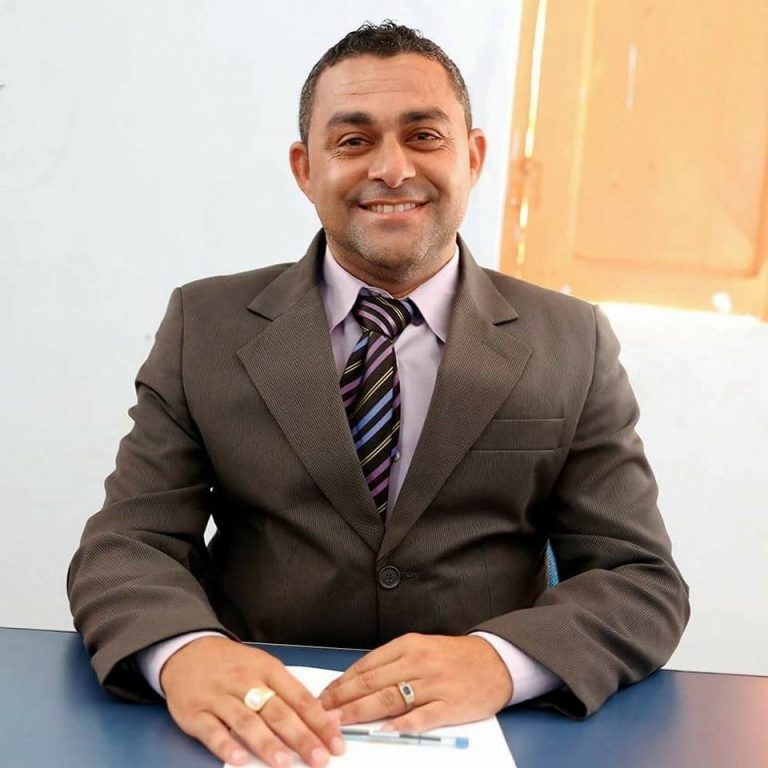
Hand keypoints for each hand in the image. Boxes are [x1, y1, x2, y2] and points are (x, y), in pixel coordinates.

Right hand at [160, 636, 344, 766]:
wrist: (187, 651)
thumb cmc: (232, 665)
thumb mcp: (263, 668)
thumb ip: (290, 693)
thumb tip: (324, 719)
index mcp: (267, 669)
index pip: (298, 697)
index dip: (318, 721)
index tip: (334, 742)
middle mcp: (245, 681)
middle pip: (277, 711)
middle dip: (300, 737)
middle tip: (318, 758)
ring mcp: (219, 697)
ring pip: (247, 721)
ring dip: (267, 743)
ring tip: (285, 762)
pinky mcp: (195, 713)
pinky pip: (212, 731)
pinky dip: (226, 746)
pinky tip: (239, 759)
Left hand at [318, 633, 512, 731]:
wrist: (495, 662)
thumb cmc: (453, 656)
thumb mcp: (421, 648)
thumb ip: (392, 663)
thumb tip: (357, 680)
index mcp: (409, 645)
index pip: (368, 665)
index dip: (343, 682)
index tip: (325, 695)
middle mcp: (419, 662)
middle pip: (373, 683)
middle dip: (344, 699)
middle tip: (323, 712)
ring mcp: (434, 684)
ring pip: (391, 698)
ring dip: (362, 712)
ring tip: (341, 723)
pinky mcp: (450, 705)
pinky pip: (421, 716)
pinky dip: (401, 724)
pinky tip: (384, 730)